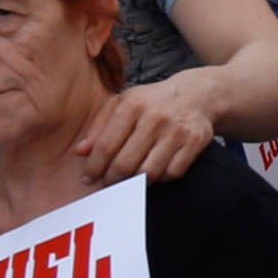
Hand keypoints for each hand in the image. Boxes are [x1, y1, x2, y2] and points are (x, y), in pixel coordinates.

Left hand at [70, 76, 219, 185]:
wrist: (196, 94)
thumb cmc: (152, 102)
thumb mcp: (122, 104)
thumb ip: (98, 126)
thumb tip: (80, 152)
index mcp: (132, 105)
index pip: (106, 145)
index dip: (94, 166)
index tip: (88, 178)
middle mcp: (155, 117)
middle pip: (125, 164)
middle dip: (112, 179)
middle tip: (109, 182)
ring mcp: (176, 131)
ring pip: (149, 173)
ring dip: (136, 182)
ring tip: (129, 179)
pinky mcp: (195, 142)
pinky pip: (172, 174)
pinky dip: (160, 179)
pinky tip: (154, 172)